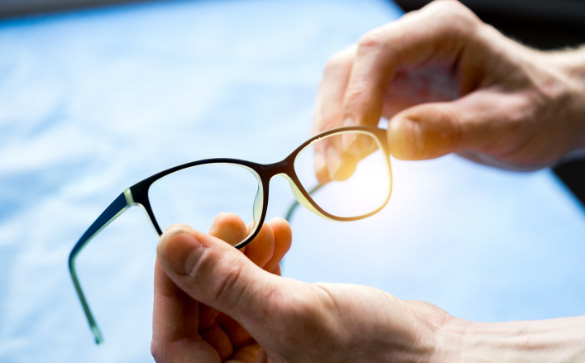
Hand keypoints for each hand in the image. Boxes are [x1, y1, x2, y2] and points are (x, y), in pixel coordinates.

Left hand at [151, 213, 448, 361]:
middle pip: (202, 315)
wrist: (440, 360)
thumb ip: (225, 282)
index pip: (172, 340)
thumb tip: (168, 242)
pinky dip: (268, 264)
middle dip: (214, 262)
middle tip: (232, 219)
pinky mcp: (295, 332)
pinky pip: (264, 296)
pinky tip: (284, 237)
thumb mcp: (293, 314)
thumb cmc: (376, 355)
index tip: (180, 237)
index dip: (171, 285)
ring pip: (233, 300)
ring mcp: (272, 355)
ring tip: (266, 226)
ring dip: (243, 257)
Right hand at [313, 0, 584, 176]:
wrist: (545, 113)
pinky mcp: (392, 89)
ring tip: (332, 176)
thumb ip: (452, 129)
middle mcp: (413, 39)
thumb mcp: (507, 123)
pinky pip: (351, 107)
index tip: (354, 151)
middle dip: (334, 120)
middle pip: (348, 68)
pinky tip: (341, 165)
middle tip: (336, 173)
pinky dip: (340, 136)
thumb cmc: (537, 110)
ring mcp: (398, 64)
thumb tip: (393, 140)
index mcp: (443, 29)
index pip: (379, 52)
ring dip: (329, 131)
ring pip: (340, 87)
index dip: (357, 98)